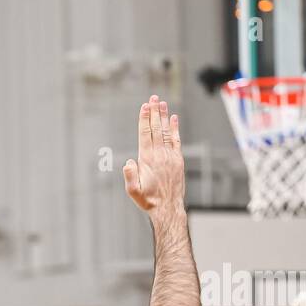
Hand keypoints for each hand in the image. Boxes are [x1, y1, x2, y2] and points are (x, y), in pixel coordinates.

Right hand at [123, 96, 184, 215]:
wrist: (168, 208)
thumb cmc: (148, 200)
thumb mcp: (133, 191)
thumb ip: (129, 176)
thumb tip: (128, 162)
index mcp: (147, 159)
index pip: (145, 134)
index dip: (144, 119)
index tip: (144, 106)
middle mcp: (160, 155)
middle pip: (156, 128)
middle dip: (154, 112)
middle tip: (153, 98)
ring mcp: (170, 156)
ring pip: (166, 132)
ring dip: (164, 116)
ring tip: (162, 103)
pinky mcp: (178, 160)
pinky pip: (176, 140)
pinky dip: (175, 128)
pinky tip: (174, 118)